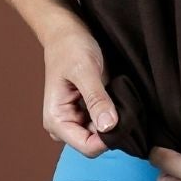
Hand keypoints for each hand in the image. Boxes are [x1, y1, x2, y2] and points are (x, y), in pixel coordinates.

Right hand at [41, 25, 120, 153]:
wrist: (68, 33)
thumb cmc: (71, 48)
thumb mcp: (85, 71)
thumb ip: (96, 99)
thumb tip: (108, 126)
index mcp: (56, 121)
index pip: (88, 147)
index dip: (109, 139)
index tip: (123, 118)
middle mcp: (64, 126)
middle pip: (97, 144)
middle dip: (113, 129)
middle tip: (121, 102)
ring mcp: (76, 121)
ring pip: (104, 136)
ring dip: (115, 121)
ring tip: (116, 96)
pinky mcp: (87, 114)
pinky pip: (106, 125)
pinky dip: (115, 115)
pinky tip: (116, 97)